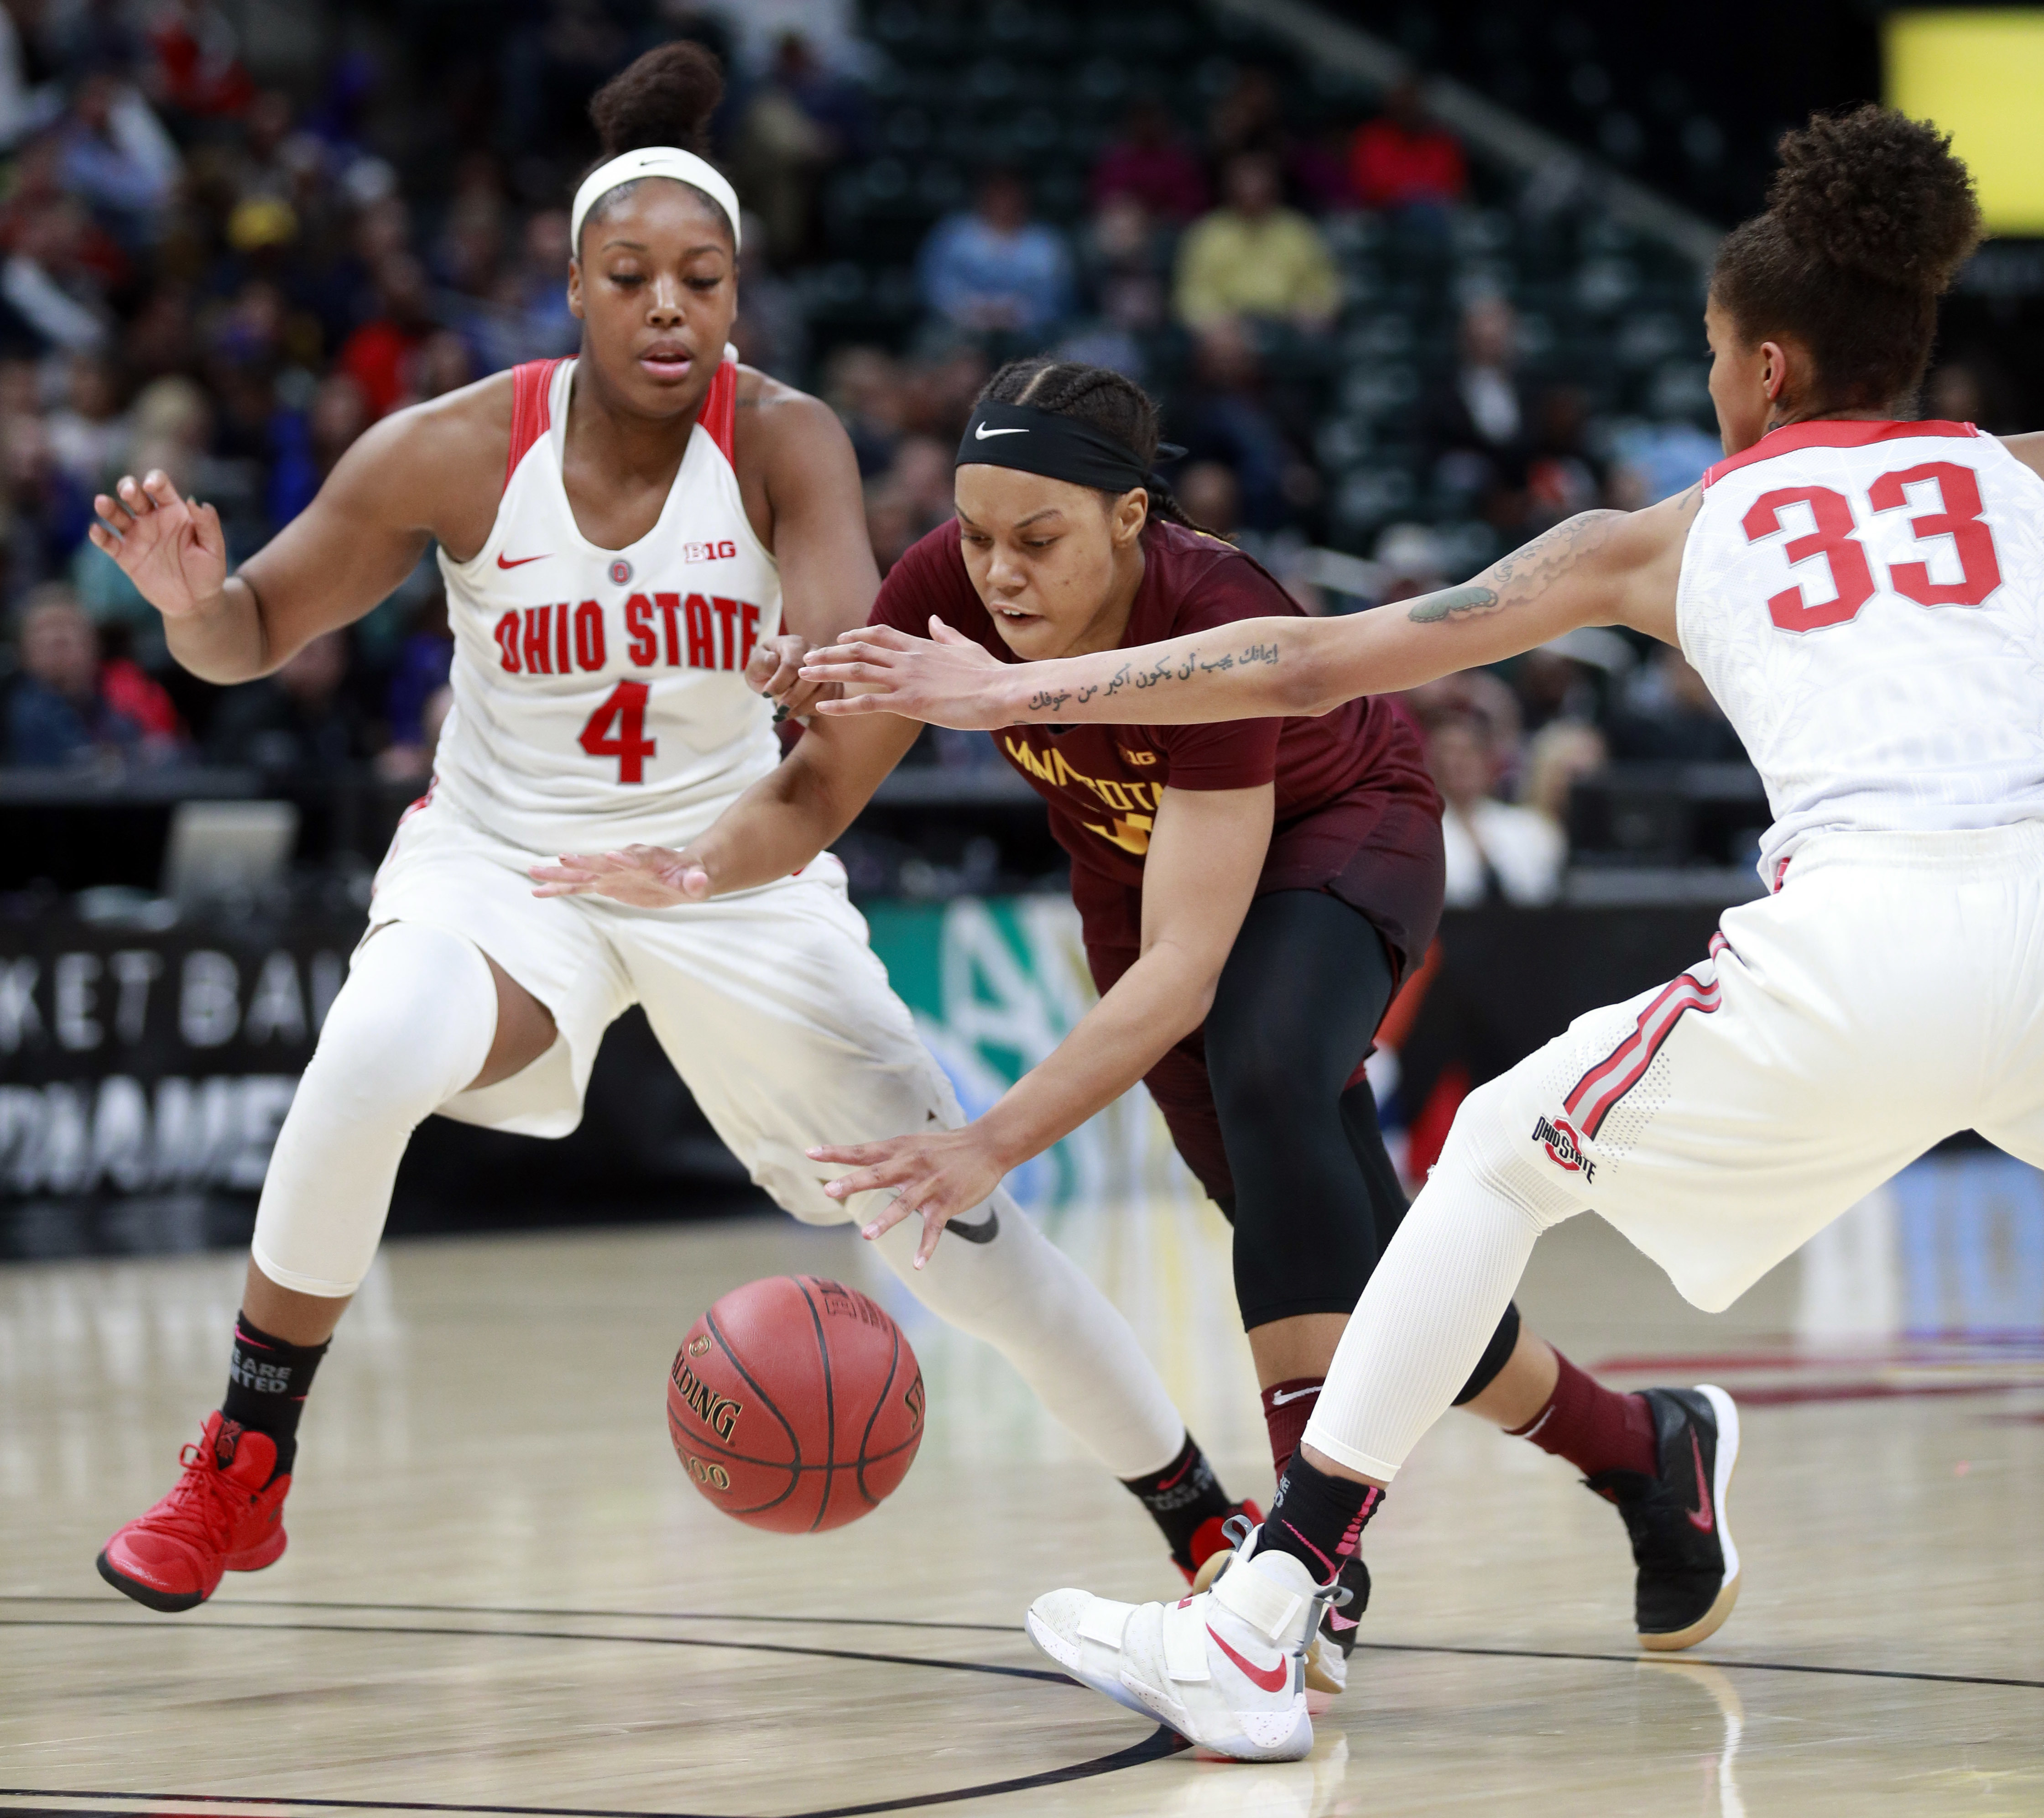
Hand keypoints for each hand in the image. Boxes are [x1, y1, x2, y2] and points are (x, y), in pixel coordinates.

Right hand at [88, 470, 227, 619]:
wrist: (196, 602)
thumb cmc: (208, 571)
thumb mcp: (214, 548)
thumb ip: (208, 524)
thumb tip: (196, 501)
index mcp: (174, 510)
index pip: (161, 487)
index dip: (155, 481)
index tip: (152, 486)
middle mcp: (151, 518)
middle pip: (134, 494)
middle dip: (128, 487)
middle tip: (129, 493)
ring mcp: (136, 536)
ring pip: (116, 514)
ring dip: (107, 507)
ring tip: (101, 503)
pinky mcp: (125, 555)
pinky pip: (108, 542)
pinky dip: (99, 535)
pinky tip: (95, 530)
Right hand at [529, 844, 710, 904]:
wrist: (681, 875)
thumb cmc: (692, 878)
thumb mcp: (699, 882)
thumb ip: (696, 882)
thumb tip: (699, 882)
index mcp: (650, 859)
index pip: (636, 857)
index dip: (625, 858)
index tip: (610, 856)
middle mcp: (626, 861)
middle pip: (601, 862)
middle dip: (582, 862)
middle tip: (561, 859)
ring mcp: (612, 872)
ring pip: (582, 874)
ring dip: (559, 874)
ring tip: (532, 872)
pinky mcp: (605, 884)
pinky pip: (578, 887)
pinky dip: (559, 889)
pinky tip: (537, 892)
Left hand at [745, 631, 838, 720]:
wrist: (775, 671)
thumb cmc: (764, 666)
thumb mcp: (756, 663)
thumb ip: (763, 662)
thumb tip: (774, 663)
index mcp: (793, 644)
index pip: (792, 664)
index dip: (779, 683)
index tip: (766, 695)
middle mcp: (814, 653)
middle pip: (811, 677)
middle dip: (794, 697)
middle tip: (780, 710)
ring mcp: (826, 668)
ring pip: (825, 689)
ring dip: (805, 705)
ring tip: (787, 713)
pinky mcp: (832, 682)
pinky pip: (830, 698)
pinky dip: (814, 709)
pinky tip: (797, 712)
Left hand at [801, 619, 1014, 729]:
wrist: (1003, 690)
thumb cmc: (990, 673)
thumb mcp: (966, 646)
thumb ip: (946, 633)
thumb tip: (934, 619)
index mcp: (921, 645)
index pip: (880, 634)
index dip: (857, 636)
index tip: (840, 639)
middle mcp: (908, 658)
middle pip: (860, 650)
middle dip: (831, 653)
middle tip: (808, 657)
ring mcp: (907, 679)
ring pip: (856, 672)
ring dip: (827, 672)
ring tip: (804, 674)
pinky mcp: (910, 702)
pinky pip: (867, 703)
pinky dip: (841, 706)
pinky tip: (821, 708)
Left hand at [808, 1123, 1010, 1267]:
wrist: (986, 1145)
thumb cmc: (944, 1147)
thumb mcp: (912, 1144)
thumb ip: (886, 1156)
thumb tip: (857, 1163)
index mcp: (899, 1150)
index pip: (862, 1151)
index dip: (835, 1152)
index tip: (809, 1153)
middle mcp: (911, 1165)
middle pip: (877, 1174)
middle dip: (853, 1183)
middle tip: (829, 1190)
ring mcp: (930, 1185)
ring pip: (904, 1204)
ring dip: (885, 1220)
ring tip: (866, 1235)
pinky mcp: (947, 1203)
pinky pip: (934, 1229)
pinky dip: (927, 1247)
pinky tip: (918, 1264)